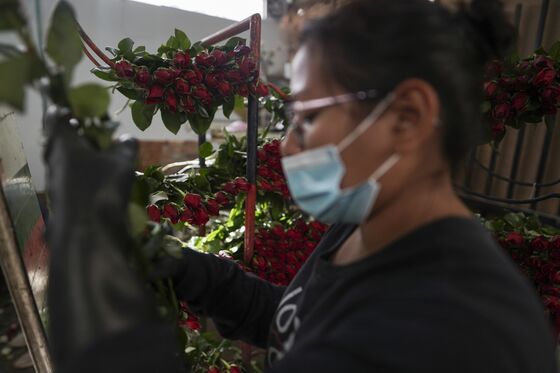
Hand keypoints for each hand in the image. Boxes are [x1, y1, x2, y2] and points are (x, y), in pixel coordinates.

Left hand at [43, 105, 176, 368]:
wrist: (86, 235)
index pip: (57, 121)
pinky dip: (76, 174)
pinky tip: (91, 180)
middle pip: (54, 142)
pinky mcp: (61, 202)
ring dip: (71, 156)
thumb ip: (125, 148)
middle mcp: (55, 163)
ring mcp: (55, 185)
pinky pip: (66, 180)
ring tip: (88, 153)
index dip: (61, 111)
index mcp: (66, 147)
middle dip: (65, 134)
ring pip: (59, 162)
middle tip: (77, 128)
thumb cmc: (102, 191)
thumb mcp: (121, 165)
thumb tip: (126, 137)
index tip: (64, 106)